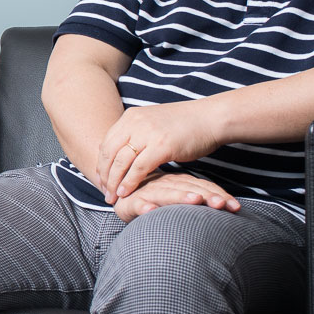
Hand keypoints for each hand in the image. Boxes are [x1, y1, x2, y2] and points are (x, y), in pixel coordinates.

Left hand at [96, 100, 225, 201]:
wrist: (211, 118)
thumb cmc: (186, 124)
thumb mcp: (153, 123)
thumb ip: (137, 134)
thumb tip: (123, 151)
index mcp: (131, 117)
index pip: (107, 143)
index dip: (102, 164)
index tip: (102, 179)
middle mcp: (135, 123)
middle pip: (109, 153)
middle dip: (104, 175)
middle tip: (104, 192)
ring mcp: (148, 134)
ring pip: (121, 162)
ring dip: (114, 182)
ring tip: (112, 197)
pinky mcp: (162, 146)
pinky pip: (139, 169)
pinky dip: (130, 182)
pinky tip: (126, 193)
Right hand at [113, 172, 241, 221]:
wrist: (121, 191)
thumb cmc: (154, 198)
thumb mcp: (178, 197)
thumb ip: (198, 199)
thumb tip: (232, 207)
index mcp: (179, 183)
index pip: (203, 188)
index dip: (218, 195)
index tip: (234, 207)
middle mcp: (166, 185)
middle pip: (188, 189)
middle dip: (205, 196)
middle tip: (220, 204)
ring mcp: (148, 192)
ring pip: (165, 194)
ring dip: (179, 197)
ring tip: (194, 201)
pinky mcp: (130, 202)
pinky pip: (137, 204)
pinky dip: (143, 206)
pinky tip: (149, 210)